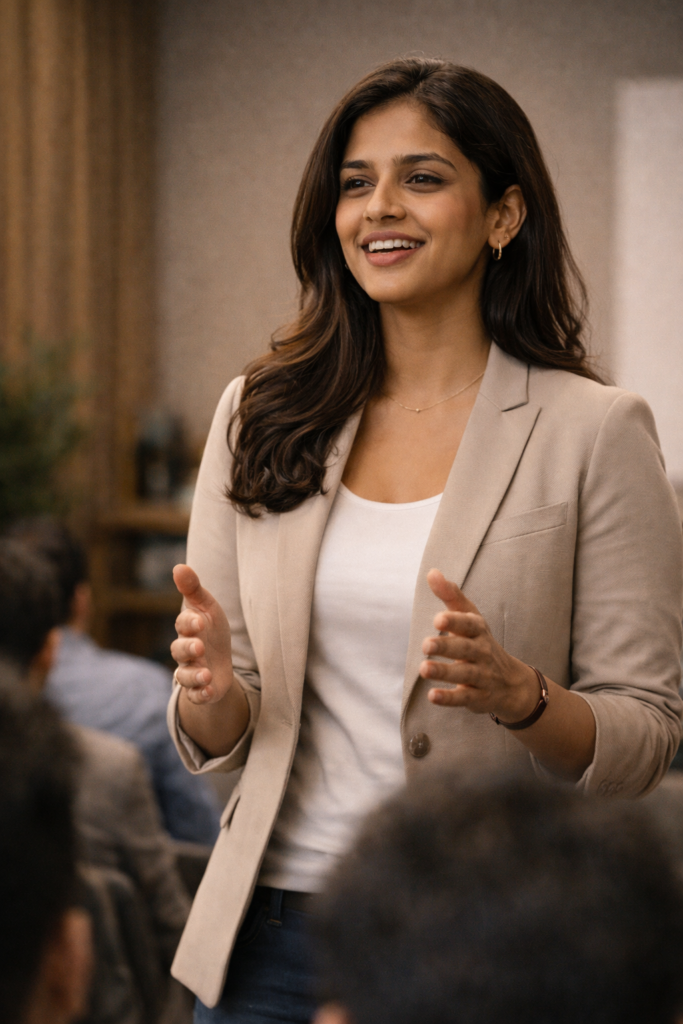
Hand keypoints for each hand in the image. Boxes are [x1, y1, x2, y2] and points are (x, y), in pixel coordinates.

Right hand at [170, 564, 234, 705]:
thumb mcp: (207, 606)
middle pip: (180, 651)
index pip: (183, 625)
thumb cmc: (210, 629)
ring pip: (184, 676)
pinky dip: (201, 695)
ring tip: (206, 674)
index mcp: (188, 629)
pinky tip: (210, 691)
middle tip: (200, 647)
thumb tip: (179, 566)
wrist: (219, 659)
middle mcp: (186, 651)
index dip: (189, 623)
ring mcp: (192, 671)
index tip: (200, 621)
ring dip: (194, 676)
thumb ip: (193, 588)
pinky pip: (196, 696)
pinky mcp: (201, 689)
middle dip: (189, 649)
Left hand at [420, 568, 539, 721]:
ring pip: (464, 674)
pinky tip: (432, 696)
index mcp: (478, 631)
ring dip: (444, 672)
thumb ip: (451, 596)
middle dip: (446, 647)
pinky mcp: (478, 698)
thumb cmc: (480, 642)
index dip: (455, 621)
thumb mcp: (470, 618)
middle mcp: (482, 653)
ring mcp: (481, 676)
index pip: (469, 624)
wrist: (511, 682)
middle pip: (465, 649)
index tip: (437, 618)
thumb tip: (431, 572)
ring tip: (423, 669)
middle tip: (425, 645)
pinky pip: (464, 698)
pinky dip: (449, 698)